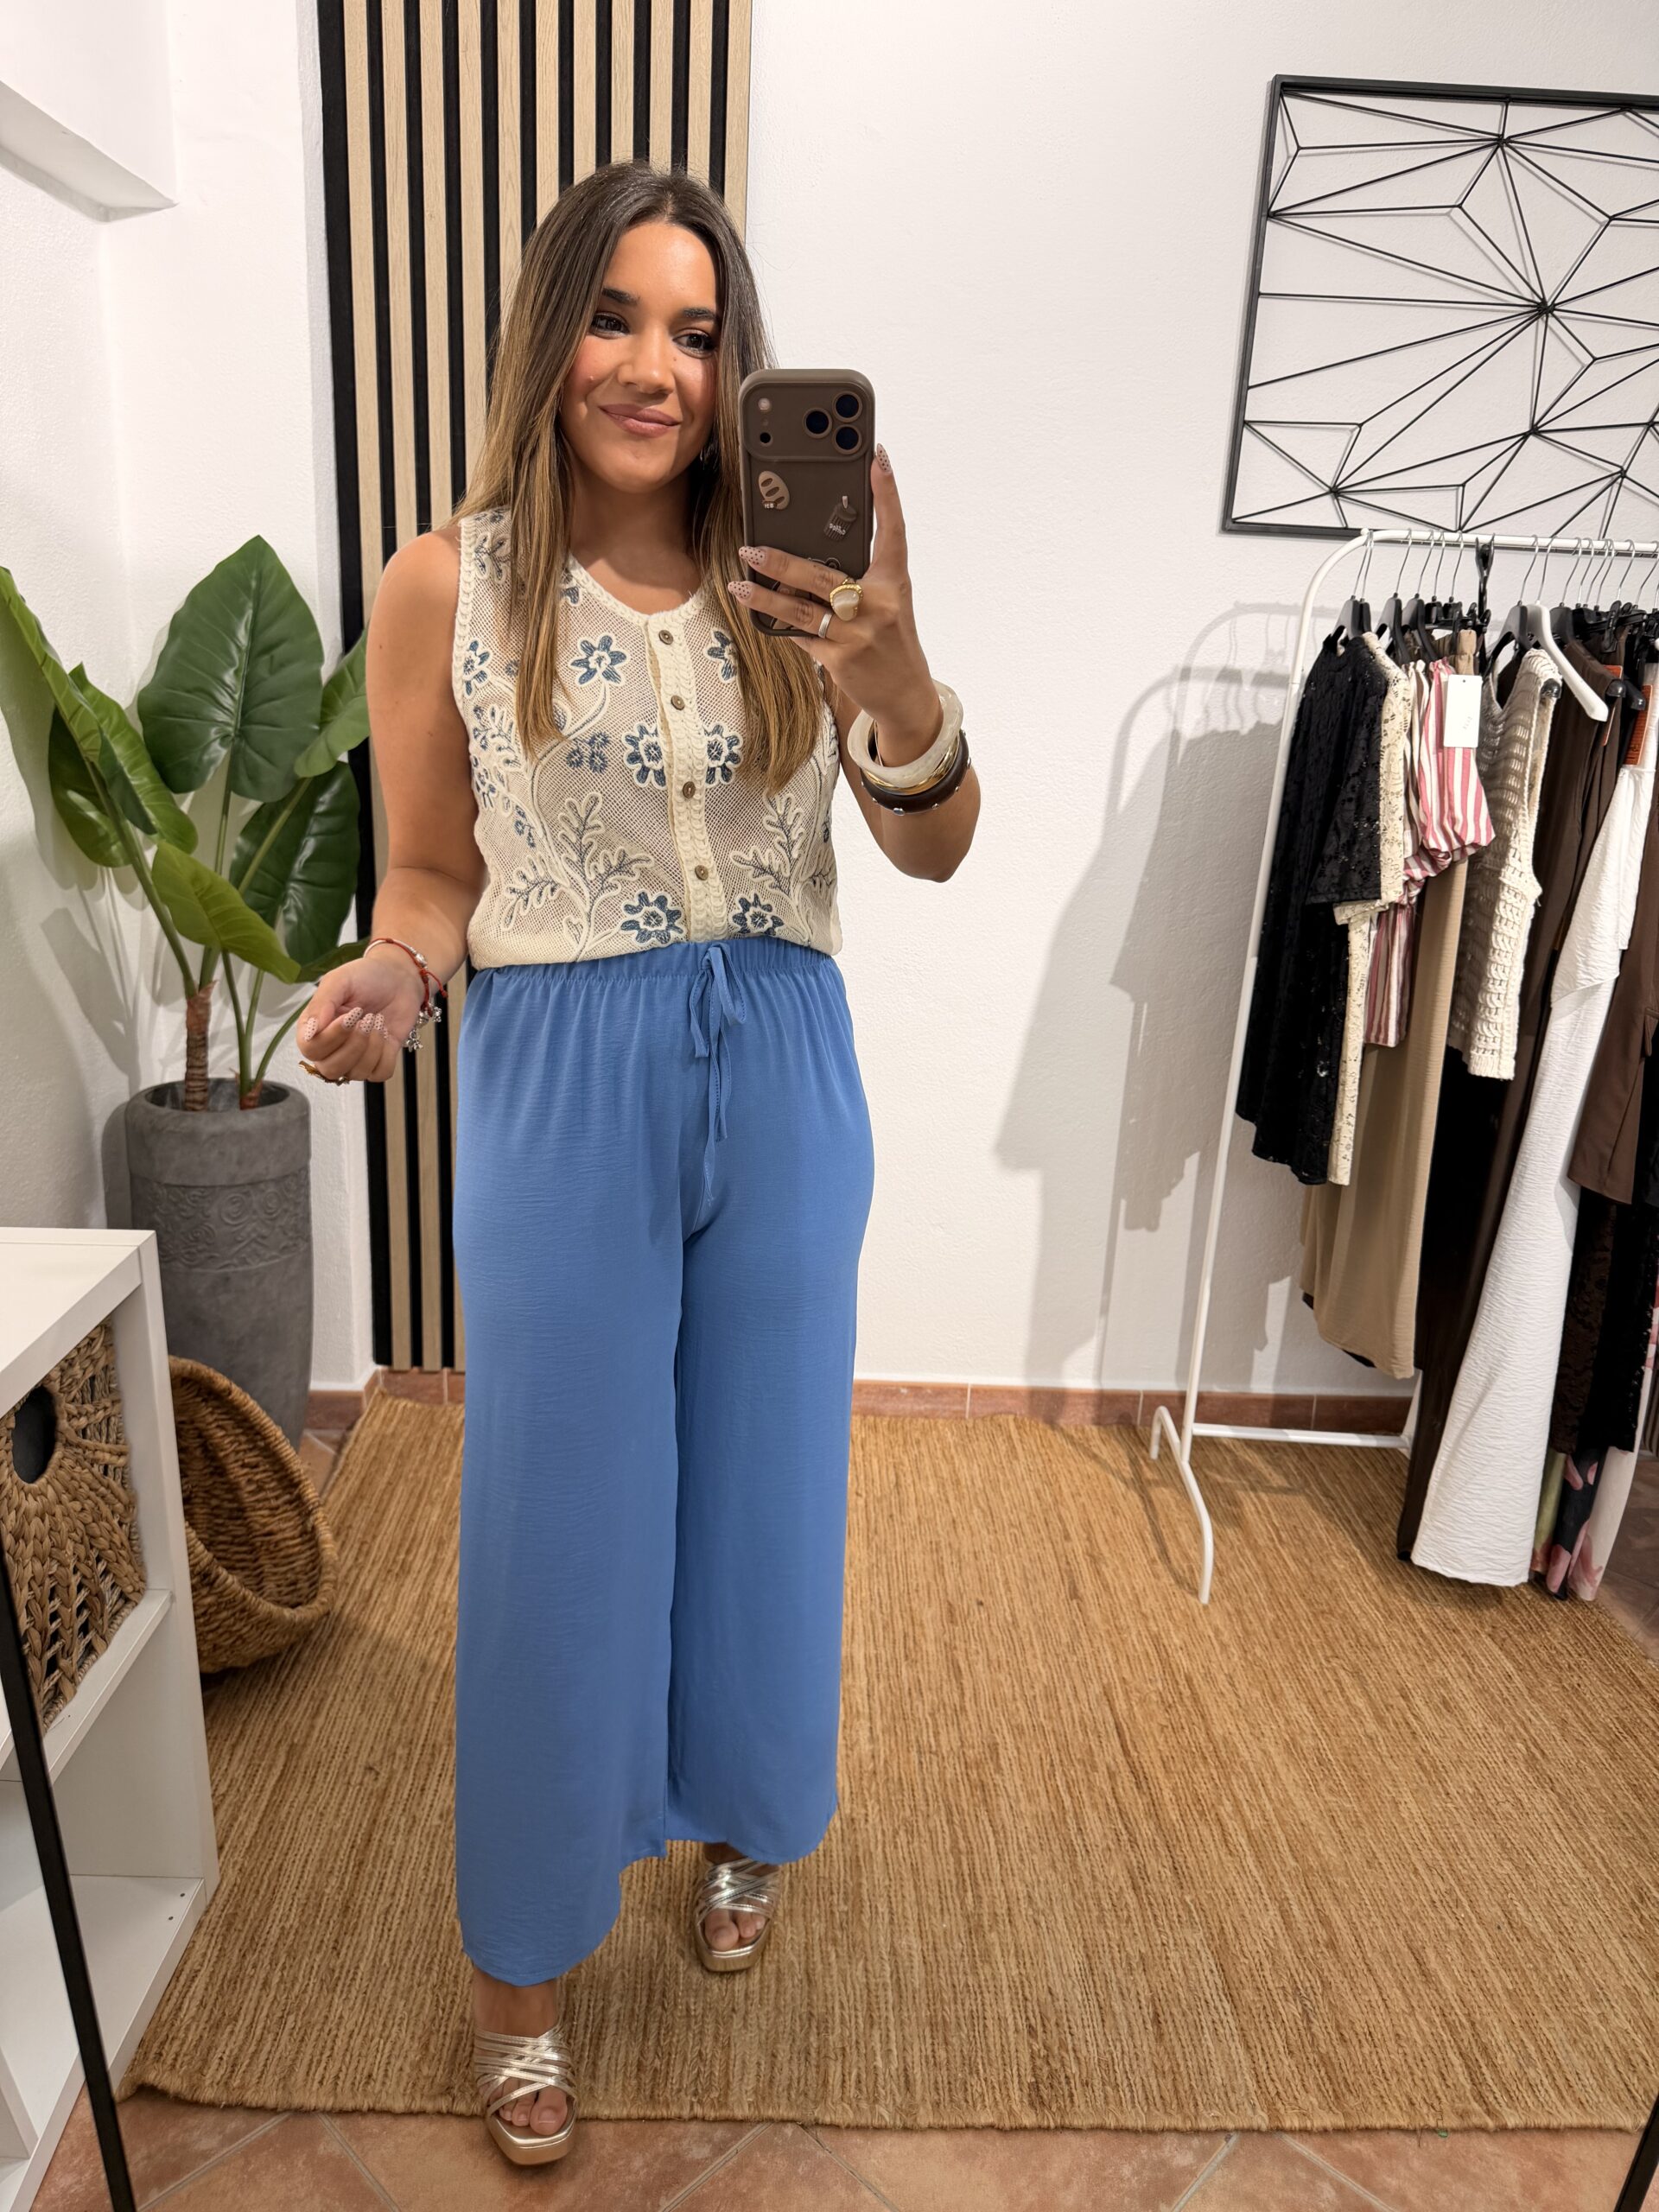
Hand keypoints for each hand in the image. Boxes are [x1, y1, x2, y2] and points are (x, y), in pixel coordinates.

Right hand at [296, 947, 426, 1084]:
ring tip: (377, 1020)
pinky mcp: (379, 1060)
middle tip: (366, 1018)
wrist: (398, 977)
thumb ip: (320, 1004)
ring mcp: (355, 1057)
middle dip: (354, 1045)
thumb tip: (310, 1032)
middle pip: (331, 1068)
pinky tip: (385, 1033)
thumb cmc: (365, 976)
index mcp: (315, 1028)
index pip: (310, 1049)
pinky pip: (379, 1073)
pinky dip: (386, 1054)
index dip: (331, 1038)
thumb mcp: (339, 981)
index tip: (350, 1016)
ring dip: (372, 1047)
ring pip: (356, 1074)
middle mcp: (331, 1047)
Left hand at [729, 444, 940, 751]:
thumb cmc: (892, 640)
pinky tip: (761, 614)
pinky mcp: (840, 660)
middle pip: (822, 576)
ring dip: (765, 597)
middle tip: (750, 548)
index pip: (893, 529)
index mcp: (894, 582)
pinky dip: (781, 625)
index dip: (887, 493)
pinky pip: (801, 636)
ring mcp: (857, 634)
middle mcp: (878, 605)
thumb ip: (860, 577)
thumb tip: (809, 556)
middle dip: (782, 562)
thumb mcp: (888, 602)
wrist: (905, 694)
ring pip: (801, 609)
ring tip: (739, 583)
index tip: (877, 459)